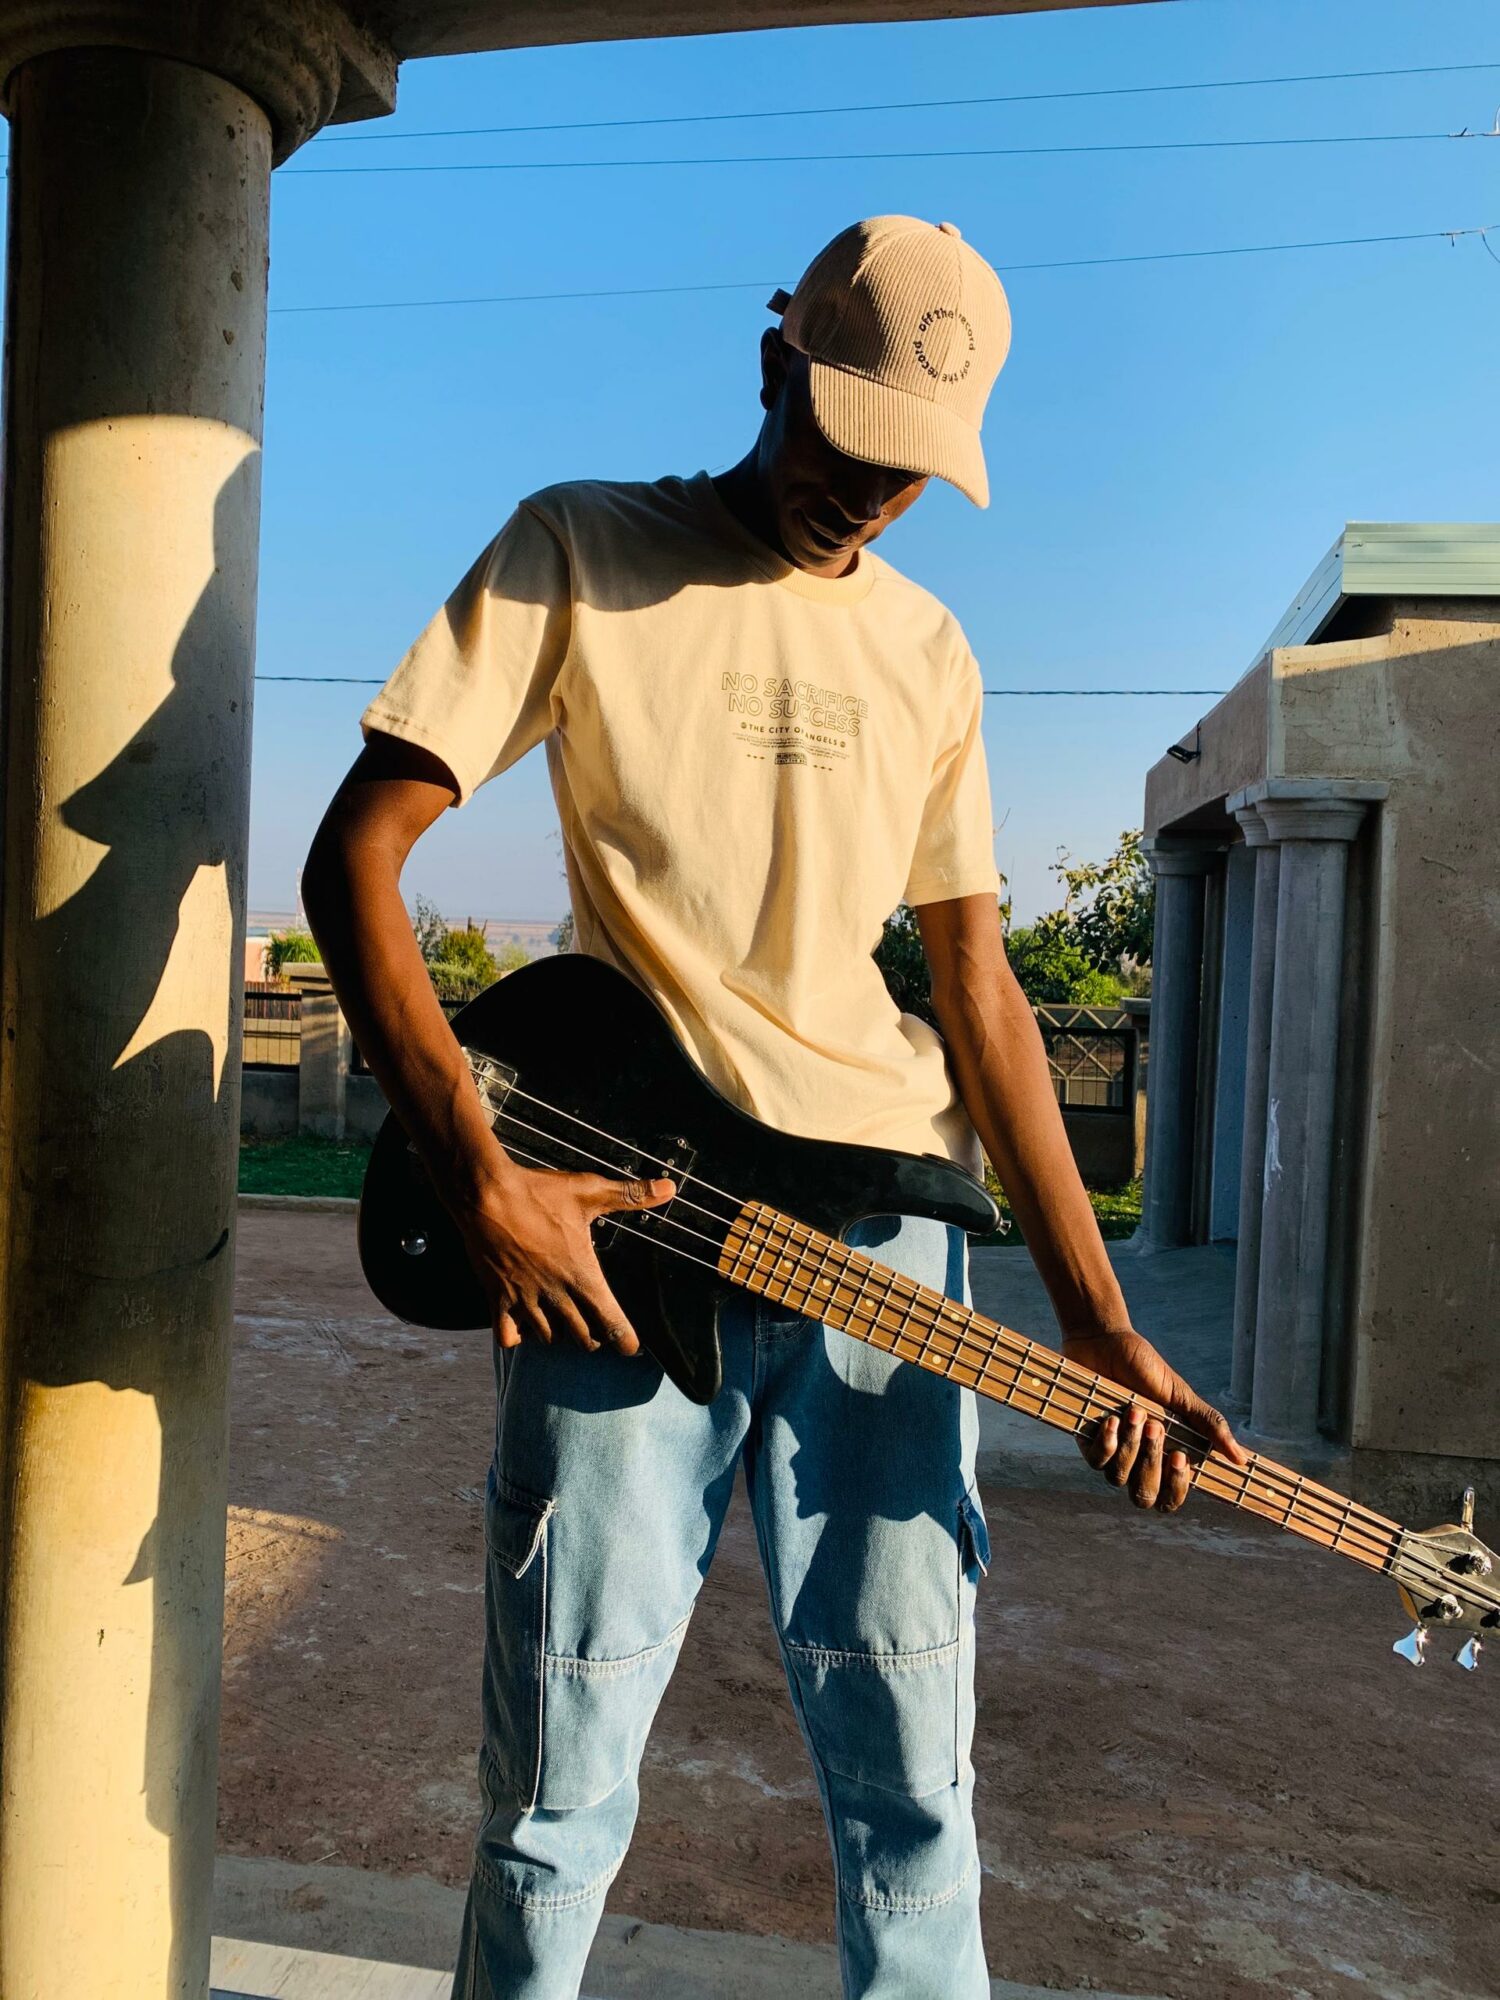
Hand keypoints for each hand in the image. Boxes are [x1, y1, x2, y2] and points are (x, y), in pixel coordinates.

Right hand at [449, 1161, 674, 1354]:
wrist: (486, 1196)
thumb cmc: (539, 1194)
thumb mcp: (589, 1191)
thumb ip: (630, 1195)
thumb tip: (669, 1188)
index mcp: (581, 1274)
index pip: (611, 1322)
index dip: (625, 1340)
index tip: (631, 1347)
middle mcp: (555, 1294)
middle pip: (583, 1338)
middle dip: (594, 1336)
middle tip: (596, 1325)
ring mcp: (525, 1300)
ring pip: (548, 1339)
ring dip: (559, 1334)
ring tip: (563, 1321)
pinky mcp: (497, 1299)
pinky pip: (508, 1337)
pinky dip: (518, 1336)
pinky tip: (524, 1324)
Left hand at [1063, 1327, 1246, 1513]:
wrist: (1104, 1340)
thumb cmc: (1144, 1367)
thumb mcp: (1179, 1395)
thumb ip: (1208, 1425)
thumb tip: (1241, 1459)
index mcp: (1164, 1454)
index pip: (1171, 1497)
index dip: (1177, 1489)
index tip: (1180, 1458)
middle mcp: (1137, 1460)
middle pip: (1145, 1496)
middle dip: (1152, 1465)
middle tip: (1156, 1427)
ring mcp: (1112, 1452)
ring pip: (1119, 1479)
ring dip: (1130, 1447)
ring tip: (1135, 1412)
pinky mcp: (1087, 1441)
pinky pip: (1096, 1462)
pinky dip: (1107, 1442)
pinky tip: (1112, 1419)